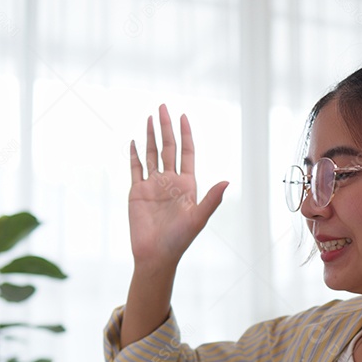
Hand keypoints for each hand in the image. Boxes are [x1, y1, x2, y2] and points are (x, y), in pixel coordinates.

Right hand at [128, 104, 227, 269]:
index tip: (182, 115)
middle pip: (168, 147)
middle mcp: (170, 181)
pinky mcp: (137, 192)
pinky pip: (135, 168)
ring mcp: (153, 185)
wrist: (155, 255)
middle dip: (166, 127)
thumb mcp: (198, 219)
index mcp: (187, 184)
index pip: (186, 152)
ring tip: (149, 117)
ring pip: (152, 154)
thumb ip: (212, 199)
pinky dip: (134, 154)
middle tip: (163, 106)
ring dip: (150, 136)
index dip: (185, 134)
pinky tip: (133, 141)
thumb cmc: (179, 240)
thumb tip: (228, 180)